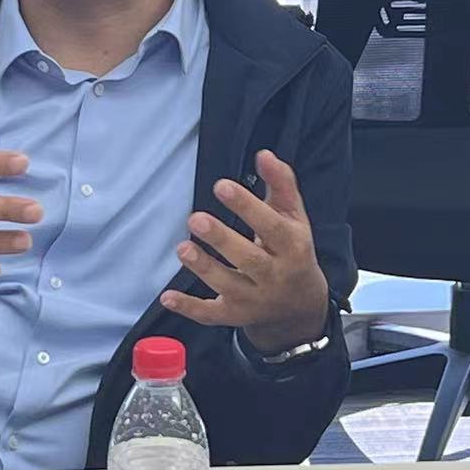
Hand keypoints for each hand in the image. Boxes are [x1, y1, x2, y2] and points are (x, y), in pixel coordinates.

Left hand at [158, 149, 330, 353]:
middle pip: (249, 258)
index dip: (246, 206)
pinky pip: (211, 315)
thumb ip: (281, 185)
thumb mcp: (294, 219)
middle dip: (222, 239)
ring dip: (204, 268)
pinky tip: (168, 297)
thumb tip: (264, 154)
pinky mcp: (234, 315)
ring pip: (228, 285)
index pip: (270, 226)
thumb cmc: (292, 251)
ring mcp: (254, 299)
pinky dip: (189, 308)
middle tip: (195, 219)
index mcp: (293, 247)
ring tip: (182, 248)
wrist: (301, 307)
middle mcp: (275, 276)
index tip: (221, 186)